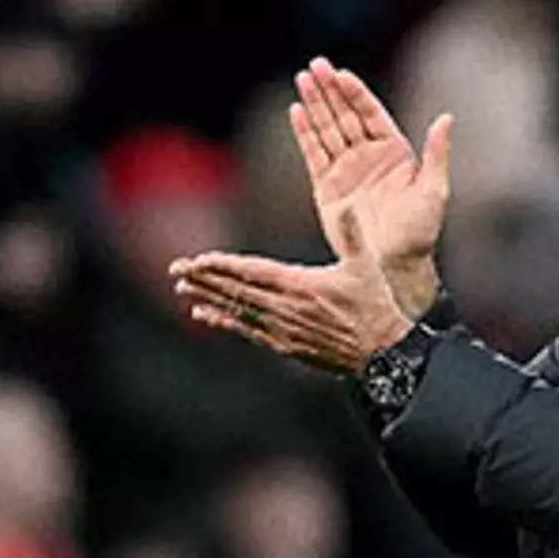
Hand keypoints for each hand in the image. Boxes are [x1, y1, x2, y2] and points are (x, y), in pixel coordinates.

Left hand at [169, 209, 412, 374]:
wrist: (381, 352)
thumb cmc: (375, 306)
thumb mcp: (365, 265)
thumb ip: (352, 233)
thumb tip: (345, 205)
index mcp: (301, 285)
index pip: (251, 272)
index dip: (221, 266)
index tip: (197, 259)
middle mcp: (286, 308)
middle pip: (236, 291)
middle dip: (204, 279)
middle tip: (177, 269)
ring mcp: (283, 329)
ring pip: (236, 310)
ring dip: (208, 298)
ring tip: (184, 288)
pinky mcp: (285, 345)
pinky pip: (246, 331)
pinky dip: (223, 321)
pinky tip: (204, 315)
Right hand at [292, 57, 451, 317]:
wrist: (394, 265)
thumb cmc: (420, 231)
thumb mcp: (434, 190)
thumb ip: (437, 153)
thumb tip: (447, 117)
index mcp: (395, 153)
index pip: (371, 114)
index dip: (356, 94)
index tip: (342, 74)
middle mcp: (369, 156)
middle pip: (345, 115)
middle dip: (331, 90)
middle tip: (316, 65)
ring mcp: (346, 170)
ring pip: (327, 129)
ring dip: (315, 104)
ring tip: (302, 78)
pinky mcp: (327, 187)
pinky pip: (313, 154)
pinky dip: (305, 133)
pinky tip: (296, 111)